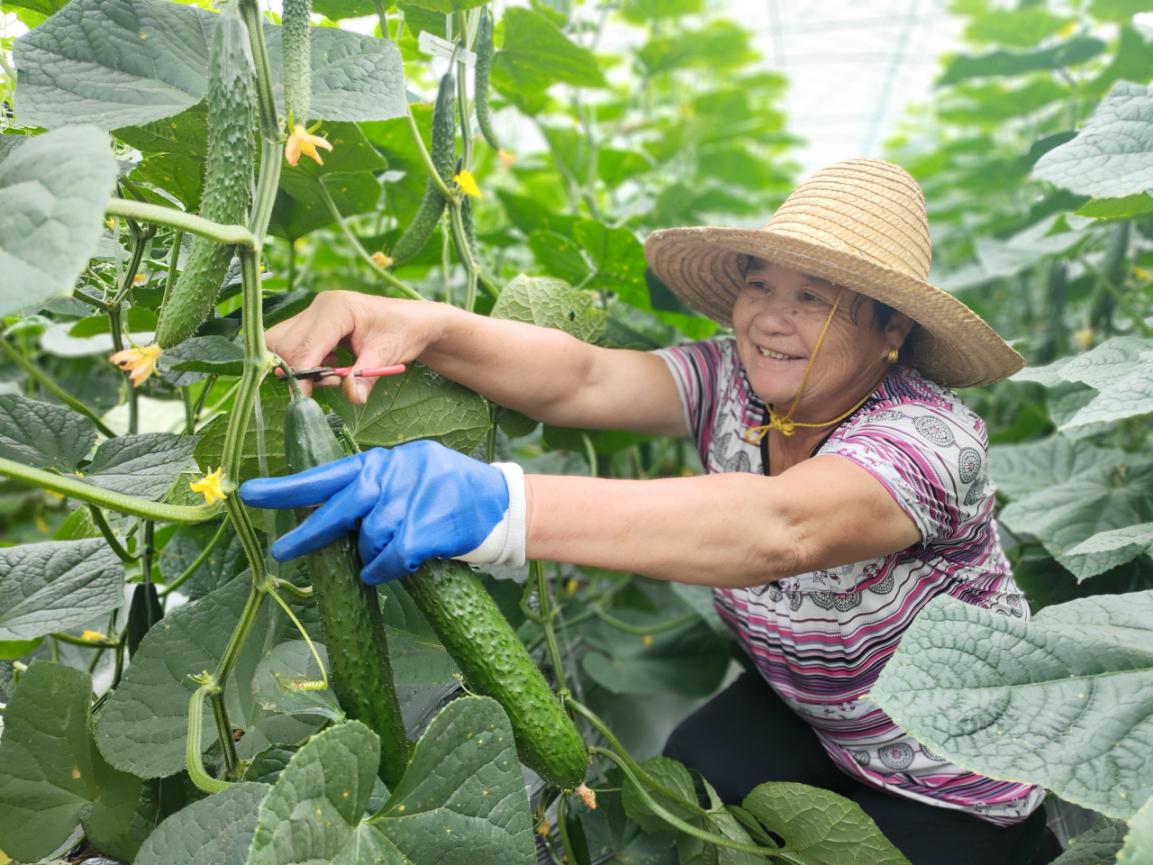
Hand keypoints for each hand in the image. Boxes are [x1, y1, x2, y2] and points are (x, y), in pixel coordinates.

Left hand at [238, 441, 525, 584]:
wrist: (499, 503)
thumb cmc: (446, 494)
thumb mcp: (408, 475)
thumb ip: (373, 488)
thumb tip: (330, 514)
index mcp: (382, 462)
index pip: (327, 473)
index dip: (288, 487)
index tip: (250, 494)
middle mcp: (394, 473)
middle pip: (341, 506)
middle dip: (308, 533)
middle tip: (283, 551)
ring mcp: (413, 498)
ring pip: (369, 538)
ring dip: (369, 556)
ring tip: (382, 559)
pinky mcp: (429, 526)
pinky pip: (391, 556)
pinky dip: (385, 569)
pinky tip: (389, 568)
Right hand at [266, 291, 439, 404]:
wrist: (414, 322)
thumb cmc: (404, 332)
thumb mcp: (388, 356)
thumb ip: (365, 377)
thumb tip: (351, 397)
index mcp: (336, 309)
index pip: (305, 346)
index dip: (301, 375)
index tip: (302, 399)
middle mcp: (319, 307)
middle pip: (284, 343)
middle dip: (299, 370)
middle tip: (331, 382)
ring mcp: (314, 313)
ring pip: (282, 343)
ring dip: (299, 366)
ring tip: (332, 374)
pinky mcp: (314, 324)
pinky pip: (293, 345)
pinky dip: (305, 362)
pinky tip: (331, 367)